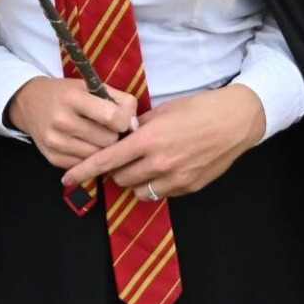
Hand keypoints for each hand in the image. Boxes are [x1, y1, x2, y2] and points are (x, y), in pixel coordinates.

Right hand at [5, 77, 137, 169]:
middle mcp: (61, 120)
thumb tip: (135, 126)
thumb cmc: (67, 93)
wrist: (29, 103)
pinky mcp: (52, 158)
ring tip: (95, 136)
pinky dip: (88, 157)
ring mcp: (55, 141)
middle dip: (112, 135)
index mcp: (73, 97)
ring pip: (98, 156)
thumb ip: (120, 101)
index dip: (123, 120)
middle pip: (108, 140)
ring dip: (101, 148)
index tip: (120, 119)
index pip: (112, 117)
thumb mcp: (92, 86)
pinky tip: (83, 145)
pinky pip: (85, 165)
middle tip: (106, 128)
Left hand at [61, 85, 265, 199]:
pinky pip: (161, 193)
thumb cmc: (198, 109)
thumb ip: (138, 128)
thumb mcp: (162, 112)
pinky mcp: (189, 188)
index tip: (67, 179)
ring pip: (139, 191)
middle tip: (121, 158)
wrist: (236, 121)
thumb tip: (121, 136)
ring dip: (134, 181)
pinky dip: (155, 185)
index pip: (107, 161)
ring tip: (142, 165)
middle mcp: (160, 163)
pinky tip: (164, 169)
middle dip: (115, 171)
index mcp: (149, 141)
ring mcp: (175, 179)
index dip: (84, 171)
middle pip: (120, 179)